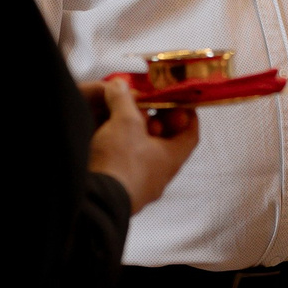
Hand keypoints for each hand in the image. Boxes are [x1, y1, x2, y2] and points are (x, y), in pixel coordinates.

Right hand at [86, 76, 196, 210]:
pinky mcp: (121, 192)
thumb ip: (123, 99)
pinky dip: (121, 151)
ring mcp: (141, 187)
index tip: (177, 101)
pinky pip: (127, 167)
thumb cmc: (120, 163)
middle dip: (155, 122)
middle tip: (144, 108)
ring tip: (122, 121)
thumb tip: (119, 86)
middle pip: (166, 144)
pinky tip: (107, 141)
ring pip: (145, 156)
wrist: (96, 201)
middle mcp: (160, 176)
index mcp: (172, 159)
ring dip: (136, 137)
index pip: (191, 134)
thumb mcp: (124, 121)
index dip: (187, 114)